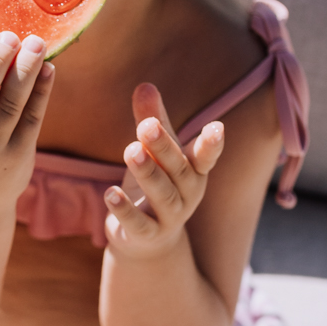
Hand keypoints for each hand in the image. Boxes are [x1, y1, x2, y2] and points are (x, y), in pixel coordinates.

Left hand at [103, 83, 223, 258]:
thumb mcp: (154, 154)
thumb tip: (144, 85)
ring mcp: (169, 217)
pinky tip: (109, 192)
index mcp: (193, 171)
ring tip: (130, 150)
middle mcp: (187, 194)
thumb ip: (152, 120)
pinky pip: (137, 223)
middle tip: (148, 126)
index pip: (205, 157)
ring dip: (147, 173)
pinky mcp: (147, 234)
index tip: (217, 127)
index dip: (211, 144)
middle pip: (178, 170)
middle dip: (164, 148)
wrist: (148, 240)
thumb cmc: (156, 185)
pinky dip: (124, 209)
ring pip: (162, 195)